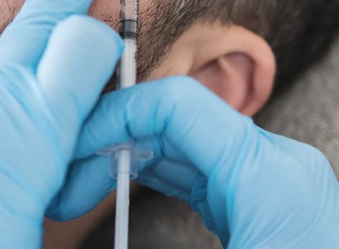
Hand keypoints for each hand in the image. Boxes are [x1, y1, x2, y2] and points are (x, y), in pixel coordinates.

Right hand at [50, 76, 338, 247]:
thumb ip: (141, 237)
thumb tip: (80, 221)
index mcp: (268, 175)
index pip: (175, 105)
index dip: (116, 115)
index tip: (76, 145)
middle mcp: (273, 162)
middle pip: (173, 122)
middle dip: (113, 143)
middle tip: (68, 176)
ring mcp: (270, 176)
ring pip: (183, 142)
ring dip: (129, 157)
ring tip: (85, 182)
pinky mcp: (262, 195)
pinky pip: (199, 166)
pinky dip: (156, 170)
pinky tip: (123, 183)